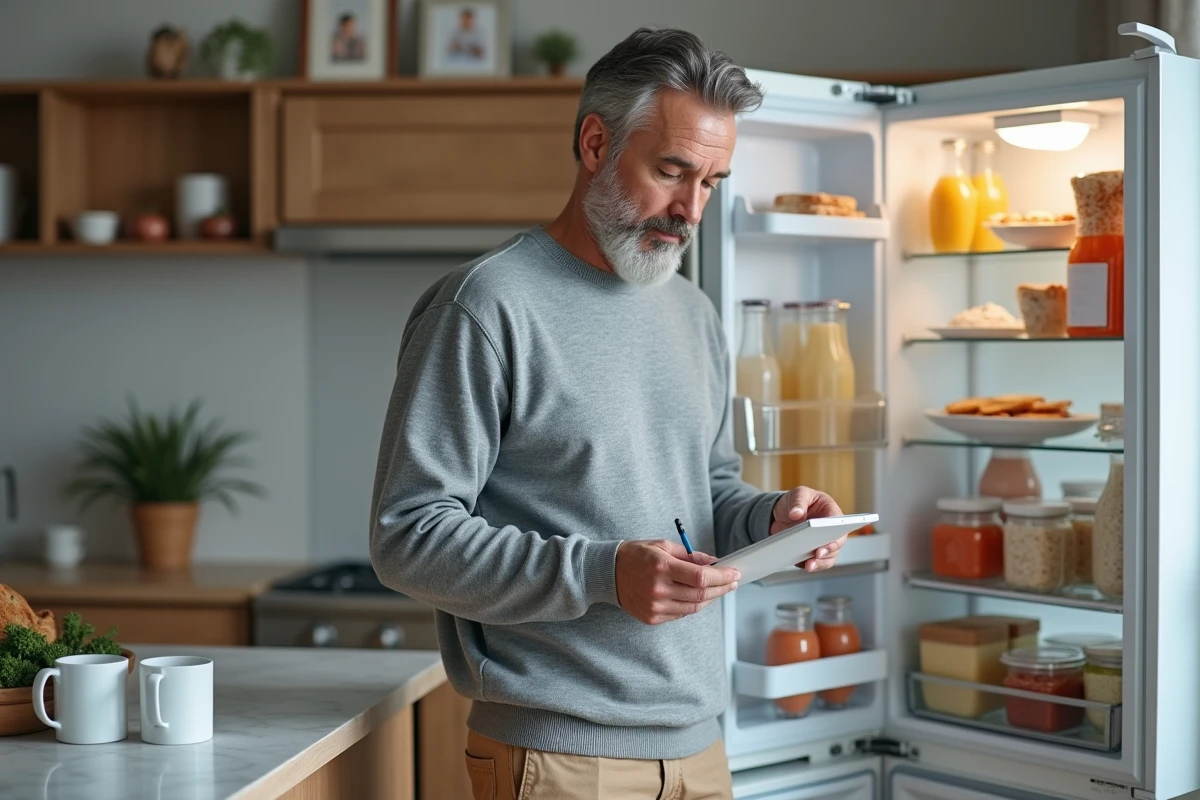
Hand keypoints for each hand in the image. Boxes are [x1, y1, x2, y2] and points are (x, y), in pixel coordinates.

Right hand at [615, 540, 739, 624]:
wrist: (608, 573)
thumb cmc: (636, 555)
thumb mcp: (662, 546)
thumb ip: (690, 556)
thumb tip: (714, 563)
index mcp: (661, 567)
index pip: (701, 577)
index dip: (722, 577)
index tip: (735, 573)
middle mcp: (658, 589)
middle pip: (701, 594)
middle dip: (722, 588)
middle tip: (733, 581)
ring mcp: (654, 606)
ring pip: (694, 607)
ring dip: (711, 598)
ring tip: (719, 589)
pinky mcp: (652, 617)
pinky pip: (681, 614)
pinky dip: (694, 605)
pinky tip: (700, 596)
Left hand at [771, 486, 845, 571]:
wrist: (782, 512)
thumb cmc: (797, 500)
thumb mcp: (798, 494)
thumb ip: (798, 501)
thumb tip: (796, 514)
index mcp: (831, 512)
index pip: (839, 525)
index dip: (836, 535)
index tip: (827, 542)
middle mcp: (831, 530)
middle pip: (835, 544)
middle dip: (827, 552)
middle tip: (817, 555)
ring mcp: (822, 543)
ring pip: (827, 557)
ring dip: (819, 563)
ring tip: (808, 565)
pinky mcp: (812, 553)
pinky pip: (815, 563)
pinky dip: (808, 565)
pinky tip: (799, 565)